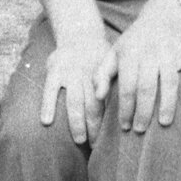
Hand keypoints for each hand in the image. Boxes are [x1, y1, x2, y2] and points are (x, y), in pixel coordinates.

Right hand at [37, 20, 117, 143]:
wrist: (80, 33)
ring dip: (77, 121)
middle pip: (93, 105)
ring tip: (80, 140)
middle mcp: (88, 76)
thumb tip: (133, 108)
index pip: (107, 103)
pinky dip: (48, 105)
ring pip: (74, 100)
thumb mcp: (112, 66)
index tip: (110, 139)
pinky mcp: (53, 70)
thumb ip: (114, 85)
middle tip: (96, 146)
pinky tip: (47, 121)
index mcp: (103, 77)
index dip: (107, 121)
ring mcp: (70, 73)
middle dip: (95, 126)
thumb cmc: (99, 58)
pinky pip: (49, 90)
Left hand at [109, 0, 180, 133]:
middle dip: (144, 111)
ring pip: (170, 82)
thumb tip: (98, 97)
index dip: (126, 108)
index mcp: (130, 54)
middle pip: (148, 86)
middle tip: (140, 129)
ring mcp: (171, 53)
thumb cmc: (132, 44)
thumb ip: (102, 75)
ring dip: (167, 104)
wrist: (160, 19)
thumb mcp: (112, 54)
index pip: (128, 86)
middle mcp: (151, 52)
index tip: (124, 126)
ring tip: (164, 123)